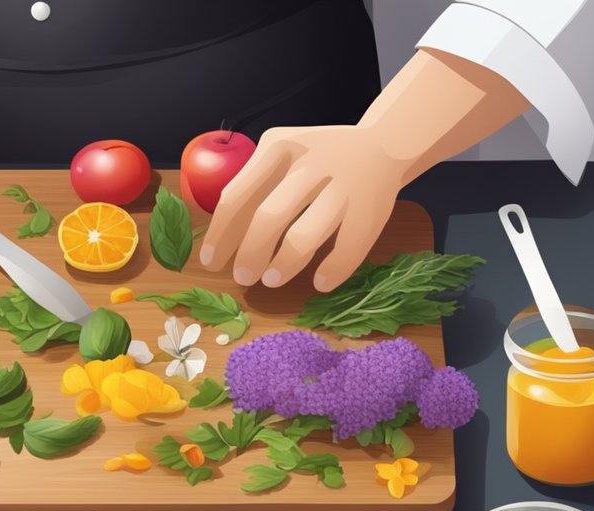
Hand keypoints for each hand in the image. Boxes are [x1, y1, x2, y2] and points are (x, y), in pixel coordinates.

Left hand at [199, 125, 404, 291]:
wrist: (382, 146)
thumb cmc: (317, 160)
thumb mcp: (281, 156)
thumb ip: (253, 186)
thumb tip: (221, 240)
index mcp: (279, 147)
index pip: (237, 196)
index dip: (220, 234)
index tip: (211, 262)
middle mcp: (311, 163)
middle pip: (268, 217)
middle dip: (250, 254)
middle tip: (243, 277)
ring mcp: (343, 185)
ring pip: (304, 235)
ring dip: (284, 264)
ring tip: (272, 279)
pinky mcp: (370, 209)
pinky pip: (347, 249)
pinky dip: (332, 271)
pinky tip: (319, 282)